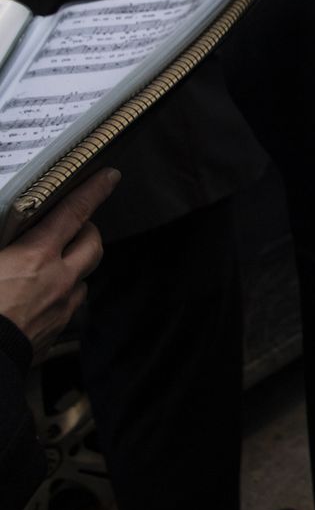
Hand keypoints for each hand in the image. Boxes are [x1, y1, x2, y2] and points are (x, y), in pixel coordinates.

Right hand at [0, 170, 115, 359]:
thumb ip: (1, 241)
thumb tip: (5, 243)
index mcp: (35, 257)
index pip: (74, 214)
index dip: (93, 191)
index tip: (109, 177)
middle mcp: (57, 280)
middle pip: (92, 244)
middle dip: (86, 230)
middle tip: (71, 226)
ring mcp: (60, 308)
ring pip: (83, 276)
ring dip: (74, 265)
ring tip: (51, 262)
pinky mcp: (55, 332)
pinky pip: (70, 304)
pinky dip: (62, 293)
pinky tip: (41, 295)